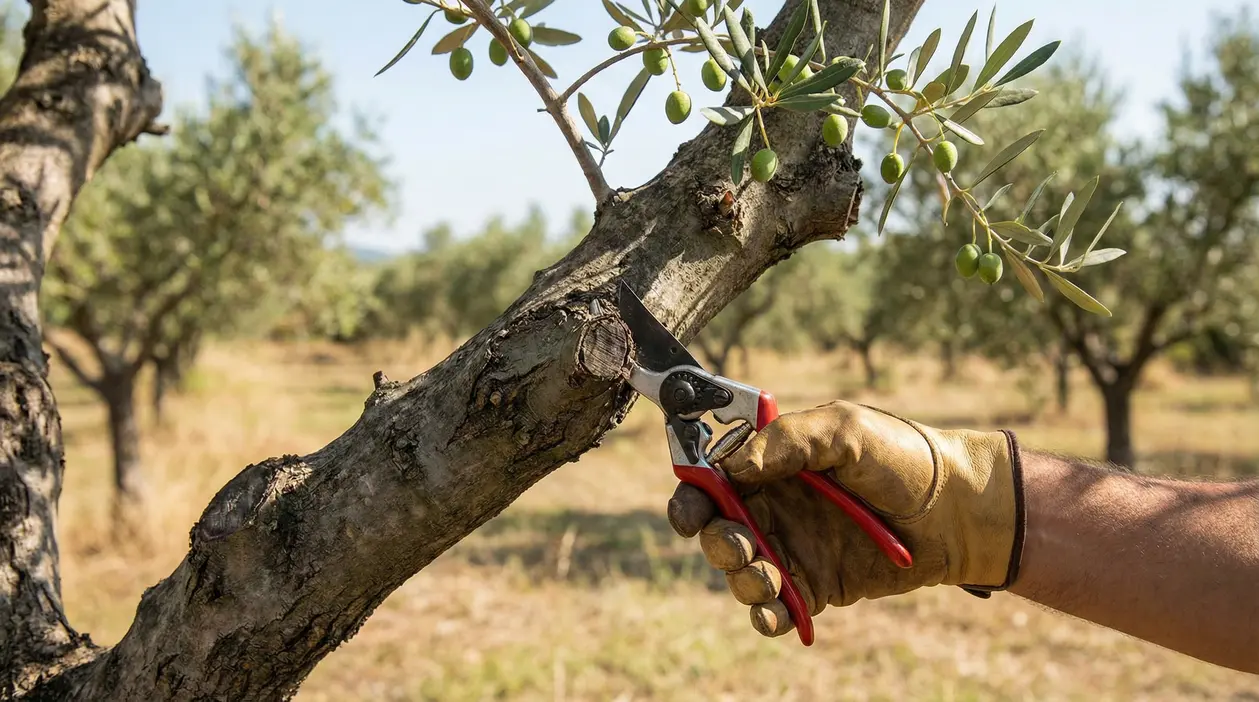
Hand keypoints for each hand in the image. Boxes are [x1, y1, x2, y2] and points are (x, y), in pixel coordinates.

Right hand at [667, 400, 1023, 637]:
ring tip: (769, 577)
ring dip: (742, 579)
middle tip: (740, 544)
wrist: (958, 511)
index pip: (713, 480)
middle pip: (716, 529)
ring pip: (741, 572)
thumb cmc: (903, 458)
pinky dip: (768, 615)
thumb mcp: (845, 430)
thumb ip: (788, 441)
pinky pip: (776, 607)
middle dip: (716, 540)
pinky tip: (778, 612)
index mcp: (772, 465)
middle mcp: (775, 507)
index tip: (693, 510)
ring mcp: (793, 548)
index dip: (694, 495)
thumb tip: (733, 464)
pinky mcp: (815, 586)